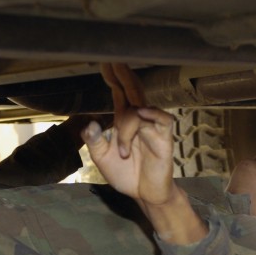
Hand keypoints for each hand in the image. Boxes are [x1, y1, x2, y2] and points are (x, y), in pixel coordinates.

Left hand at [82, 64, 175, 205]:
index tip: (106, 61)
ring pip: (139, 110)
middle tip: (115, 59)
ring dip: (127, 127)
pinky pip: (162, 120)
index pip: (119, 93)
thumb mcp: (103, 159)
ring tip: (123, 151)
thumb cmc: (127, 175)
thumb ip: (96, 141)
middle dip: (124, 76)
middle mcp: (139, 120)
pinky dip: (152, 115)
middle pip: (133, 91)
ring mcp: (153, 128)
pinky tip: (142, 113)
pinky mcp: (164, 139)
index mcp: (124, 121)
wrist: (144, 195)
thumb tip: (90, 123)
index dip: (113, 78)